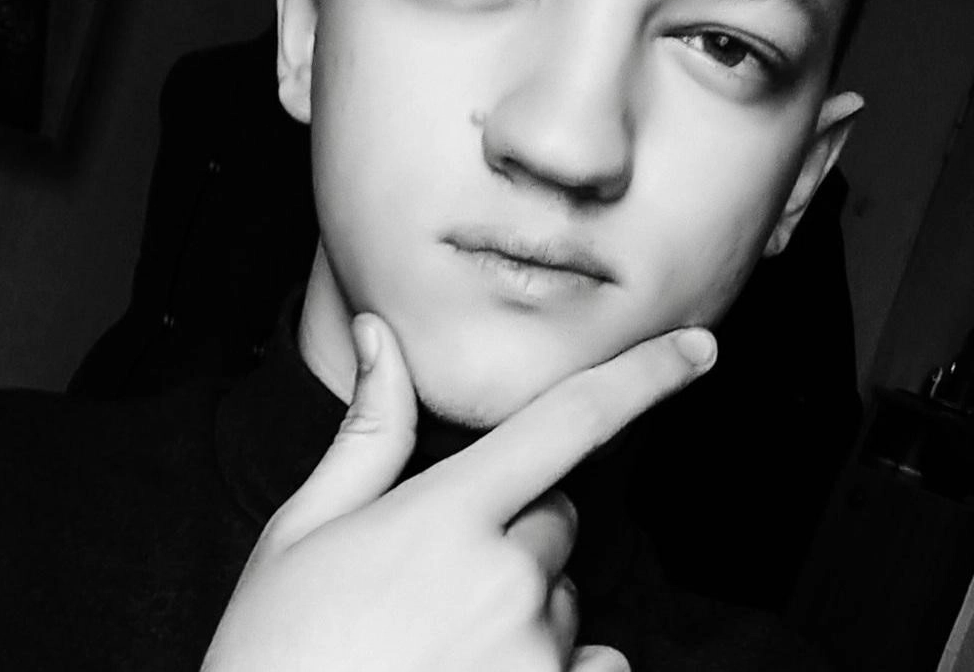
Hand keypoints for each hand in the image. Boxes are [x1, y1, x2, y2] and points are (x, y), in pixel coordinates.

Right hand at [202, 313, 717, 671]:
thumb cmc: (276, 652)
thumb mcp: (301, 533)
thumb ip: (366, 435)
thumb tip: (380, 335)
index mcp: (443, 518)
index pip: (567, 424)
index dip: (641, 378)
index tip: (697, 349)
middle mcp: (505, 583)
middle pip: (557, 522)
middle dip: (514, 535)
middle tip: (430, 584)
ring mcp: (533, 657)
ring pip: (566, 603)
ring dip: (525, 613)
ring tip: (437, 648)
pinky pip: (598, 670)